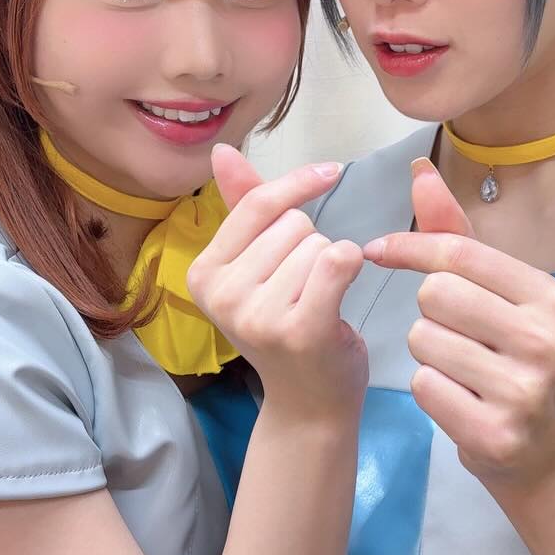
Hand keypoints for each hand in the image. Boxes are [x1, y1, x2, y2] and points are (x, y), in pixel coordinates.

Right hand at [188, 146, 367, 416]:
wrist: (309, 402)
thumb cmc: (287, 325)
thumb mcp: (256, 265)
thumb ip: (244, 206)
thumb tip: (221, 151)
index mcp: (203, 274)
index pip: (257, 204)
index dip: (298, 184)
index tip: (330, 172)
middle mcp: (222, 296)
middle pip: (294, 224)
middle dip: (311, 246)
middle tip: (303, 291)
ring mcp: (258, 316)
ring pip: (320, 243)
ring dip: (330, 266)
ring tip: (317, 304)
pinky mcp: (300, 329)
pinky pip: (338, 261)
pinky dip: (351, 265)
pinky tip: (343, 294)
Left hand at [363, 157, 554, 490]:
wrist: (548, 452)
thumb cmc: (517, 359)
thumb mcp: (501, 296)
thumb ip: (458, 235)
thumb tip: (418, 171)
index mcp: (552, 298)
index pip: (459, 253)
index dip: (410, 247)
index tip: (379, 250)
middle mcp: (546, 340)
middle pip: (435, 294)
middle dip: (429, 311)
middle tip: (458, 335)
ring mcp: (524, 391)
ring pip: (424, 340)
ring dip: (428, 352)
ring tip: (463, 371)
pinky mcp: (496, 433)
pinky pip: (424, 386)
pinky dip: (430, 389)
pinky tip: (461, 401)